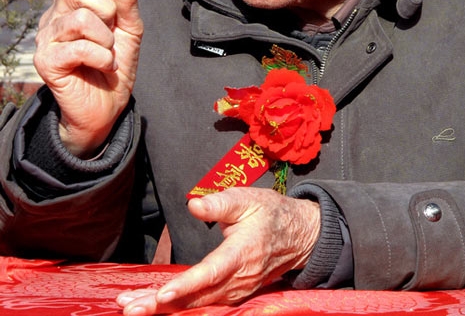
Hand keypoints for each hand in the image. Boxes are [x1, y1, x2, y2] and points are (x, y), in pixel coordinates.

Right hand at [33, 0, 143, 156]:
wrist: (108, 106)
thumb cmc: (115, 63)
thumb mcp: (129, 27)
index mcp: (73, 1)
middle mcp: (55, 15)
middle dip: (107, 10)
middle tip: (111, 34)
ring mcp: (47, 37)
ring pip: (80, 18)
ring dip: (106, 39)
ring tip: (108, 55)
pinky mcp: (46, 60)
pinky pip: (80, 47)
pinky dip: (103, 58)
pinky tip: (104, 67)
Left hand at [116, 187, 319, 313]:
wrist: (298, 235)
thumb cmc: (270, 213)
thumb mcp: (248, 199)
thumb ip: (221, 203)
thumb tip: (195, 206)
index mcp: (242, 253)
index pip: (211, 273)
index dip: (186, 285)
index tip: (162, 294)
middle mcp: (239, 279)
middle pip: (197, 298)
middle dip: (160, 305)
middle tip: (128, 307)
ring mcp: (237, 291)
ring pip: (198, 306)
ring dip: (164, 310)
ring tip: (131, 307)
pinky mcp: (233, 295)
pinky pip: (204, 305)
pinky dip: (179, 308)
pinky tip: (155, 306)